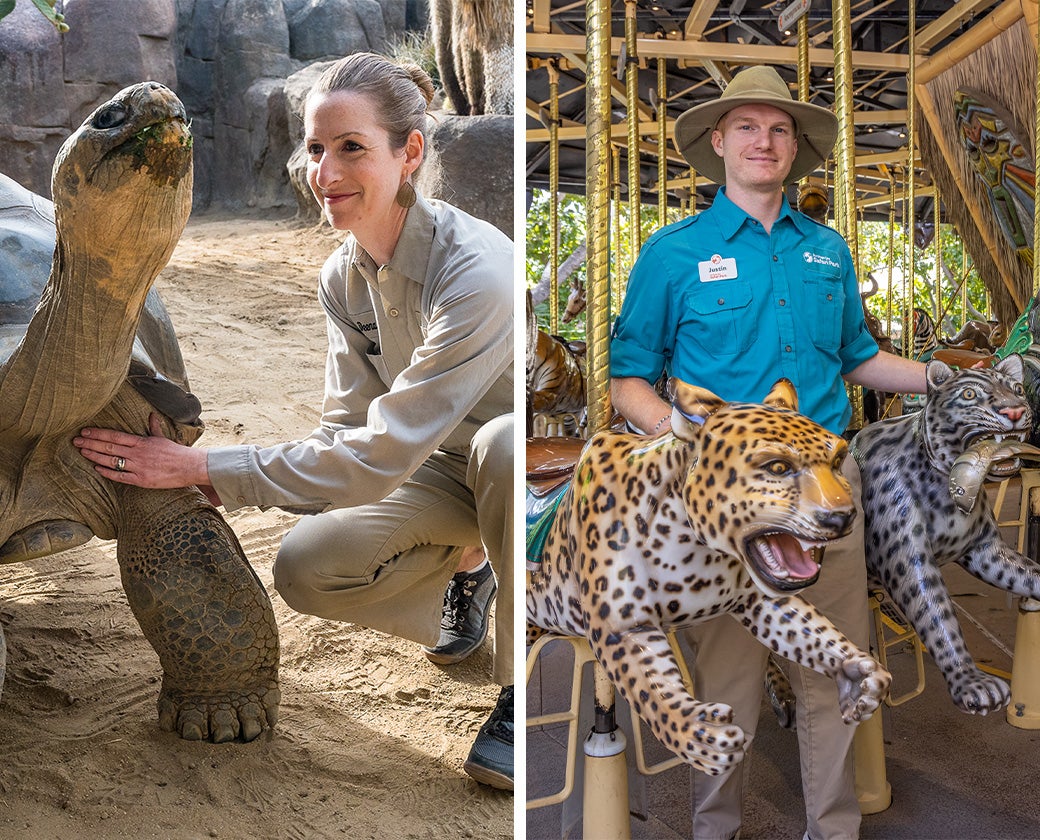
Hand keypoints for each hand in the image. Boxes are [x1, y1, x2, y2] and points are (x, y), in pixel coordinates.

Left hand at [74, 413, 210, 490]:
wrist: (190, 466)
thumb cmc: (177, 452)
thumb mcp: (163, 438)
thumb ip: (154, 427)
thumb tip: (151, 415)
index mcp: (141, 441)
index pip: (115, 435)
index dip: (98, 433)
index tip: (85, 431)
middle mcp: (137, 453)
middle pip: (109, 446)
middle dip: (90, 443)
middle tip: (75, 440)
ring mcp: (138, 466)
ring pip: (111, 460)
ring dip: (94, 455)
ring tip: (82, 451)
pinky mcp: (141, 480)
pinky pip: (120, 476)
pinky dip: (107, 472)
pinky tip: (96, 468)